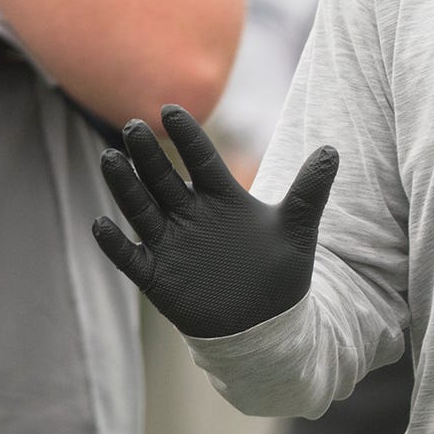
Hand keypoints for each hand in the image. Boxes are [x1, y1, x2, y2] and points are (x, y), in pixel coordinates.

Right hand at [93, 105, 337, 339]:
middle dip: (147, 154)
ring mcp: (171, 244)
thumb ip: (309, 191)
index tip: (171, 109)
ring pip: (141, 208)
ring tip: (110, 158)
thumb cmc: (279, 274)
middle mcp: (191, 215)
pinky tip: (100, 224)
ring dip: (124, 186)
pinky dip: (115, 243)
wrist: (265, 325)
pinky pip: (131, 257)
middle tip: (134, 127)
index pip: (201, 160)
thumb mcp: (297, 230)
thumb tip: (333, 150)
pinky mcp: (158, 276)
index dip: (187, 136)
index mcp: (223, 198)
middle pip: (164, 178)